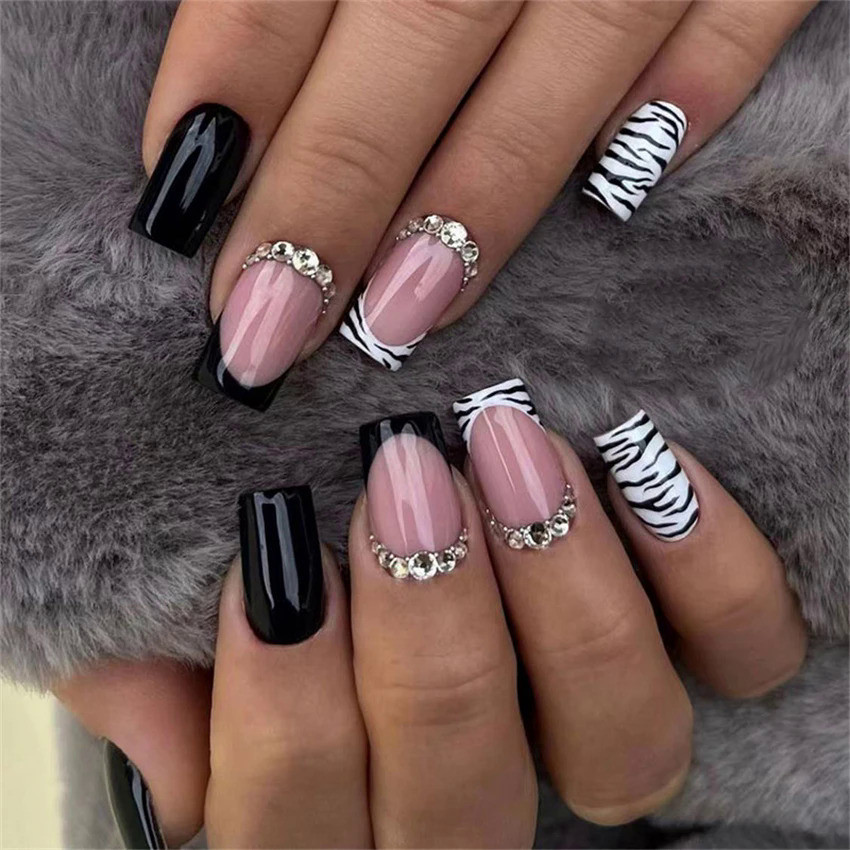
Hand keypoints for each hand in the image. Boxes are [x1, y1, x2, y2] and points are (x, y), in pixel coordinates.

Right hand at [59, 389, 806, 846]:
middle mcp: (468, 794)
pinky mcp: (690, 647)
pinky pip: (741, 653)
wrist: (393, 456)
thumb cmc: (272, 537)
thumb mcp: (161, 601)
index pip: (294, 823)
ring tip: (510, 449)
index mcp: (332, 802)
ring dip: (563, 597)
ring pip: (621, 751)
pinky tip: (635, 463)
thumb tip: (176, 769)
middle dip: (432, 638)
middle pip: (462, 801)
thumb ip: (141, 675)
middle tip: (407, 475)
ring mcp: (590, 729)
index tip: (278, 543)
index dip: (284, 706)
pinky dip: (704, 567)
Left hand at [130, 0, 814, 408]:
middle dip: (335, 195)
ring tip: (400, 317)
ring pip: (572, 45)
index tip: (182, 207)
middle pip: (416, 35)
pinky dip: (695, 88)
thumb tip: (222, 66)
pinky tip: (625, 197)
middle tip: (265, 330)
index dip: (237, 84)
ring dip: (485, 195)